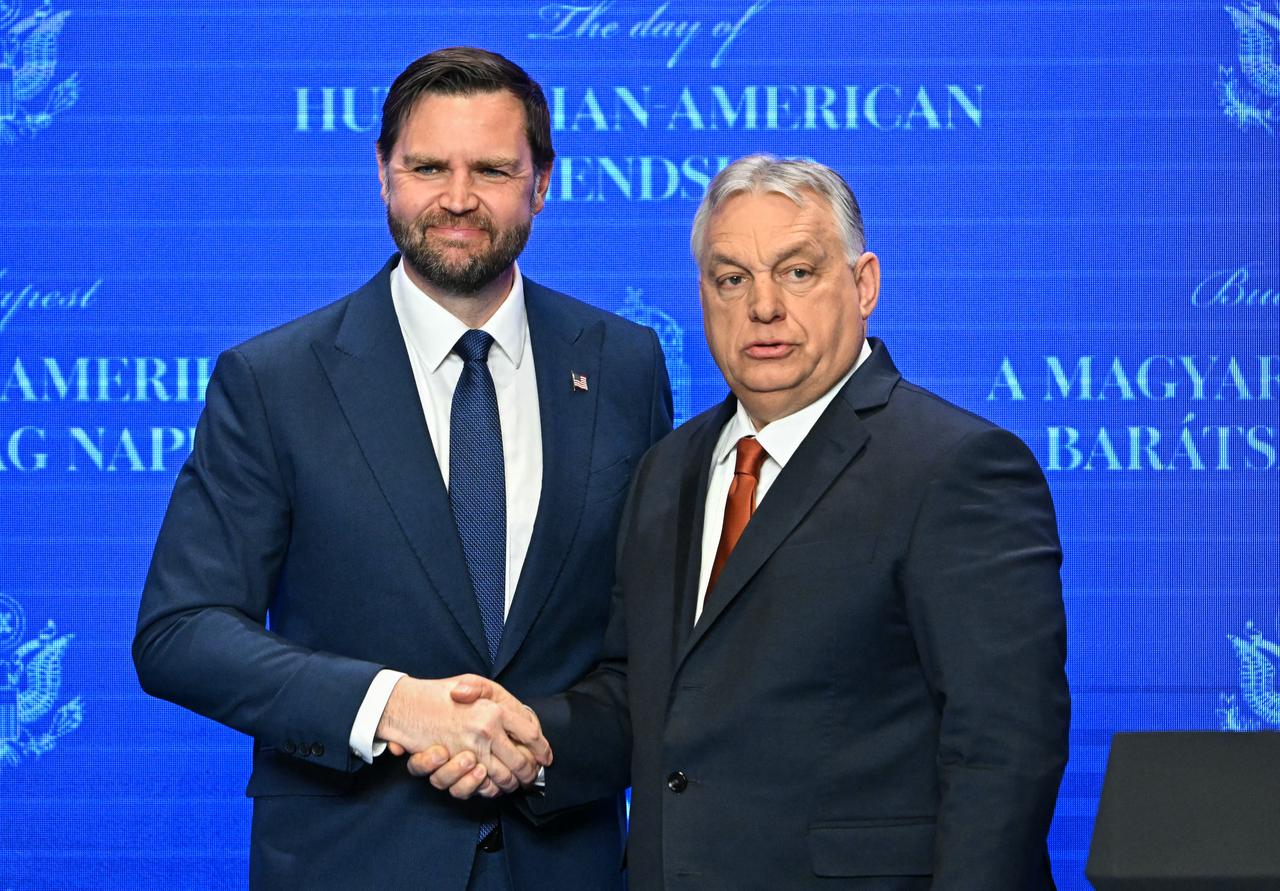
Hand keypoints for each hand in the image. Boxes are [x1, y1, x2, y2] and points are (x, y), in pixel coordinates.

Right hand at [376, 674, 549, 793]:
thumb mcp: (473, 682)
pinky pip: (480, 786)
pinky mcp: (455, 767)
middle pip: (520, 761)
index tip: (546, 756)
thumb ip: (499, 698)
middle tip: (531, 774)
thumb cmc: (440, 693)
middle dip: (529, 771)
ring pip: (502, 777)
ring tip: (514, 781)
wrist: (405, 705)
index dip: (542, 748)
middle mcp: (486, 731)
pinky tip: (492, 784)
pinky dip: (489, 788)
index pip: (531, 734)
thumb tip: (525, 722)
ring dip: (511, 782)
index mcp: (495, 710)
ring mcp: (471, 750)